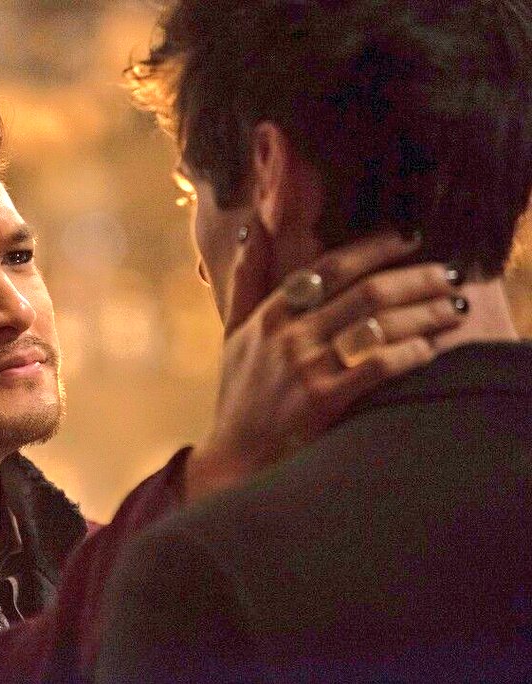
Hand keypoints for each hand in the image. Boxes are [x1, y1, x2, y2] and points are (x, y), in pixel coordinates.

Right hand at [186, 231, 465, 500]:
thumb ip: (245, 278)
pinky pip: (379, 367)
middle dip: (415, 277)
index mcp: (269, 314)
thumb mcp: (233, 331)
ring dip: (425, 312)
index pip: (329, 267)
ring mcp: (306, 369)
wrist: (235, 457)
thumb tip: (250, 227)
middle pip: (365, 291)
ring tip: (455, 308)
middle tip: (449, 272)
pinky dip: (410, 353)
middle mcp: (288, 336)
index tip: (408, 236)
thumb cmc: (239, 392)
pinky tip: (431, 349)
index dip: (373, 247)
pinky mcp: (323, 403)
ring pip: (378, 324)